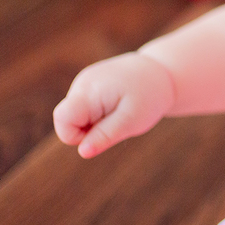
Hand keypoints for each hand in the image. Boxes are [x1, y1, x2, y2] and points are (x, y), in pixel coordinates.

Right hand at [53, 52, 175, 157]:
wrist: (162, 72)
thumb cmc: (149, 97)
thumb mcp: (132, 120)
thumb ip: (106, 136)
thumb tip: (83, 152)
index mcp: (90, 90)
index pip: (62, 118)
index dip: (74, 135)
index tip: (101, 133)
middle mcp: (82, 83)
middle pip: (66, 120)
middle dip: (88, 130)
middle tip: (116, 121)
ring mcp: (84, 82)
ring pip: (75, 116)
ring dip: (95, 122)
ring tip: (119, 111)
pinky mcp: (89, 84)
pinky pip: (84, 109)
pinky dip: (98, 114)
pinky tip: (116, 105)